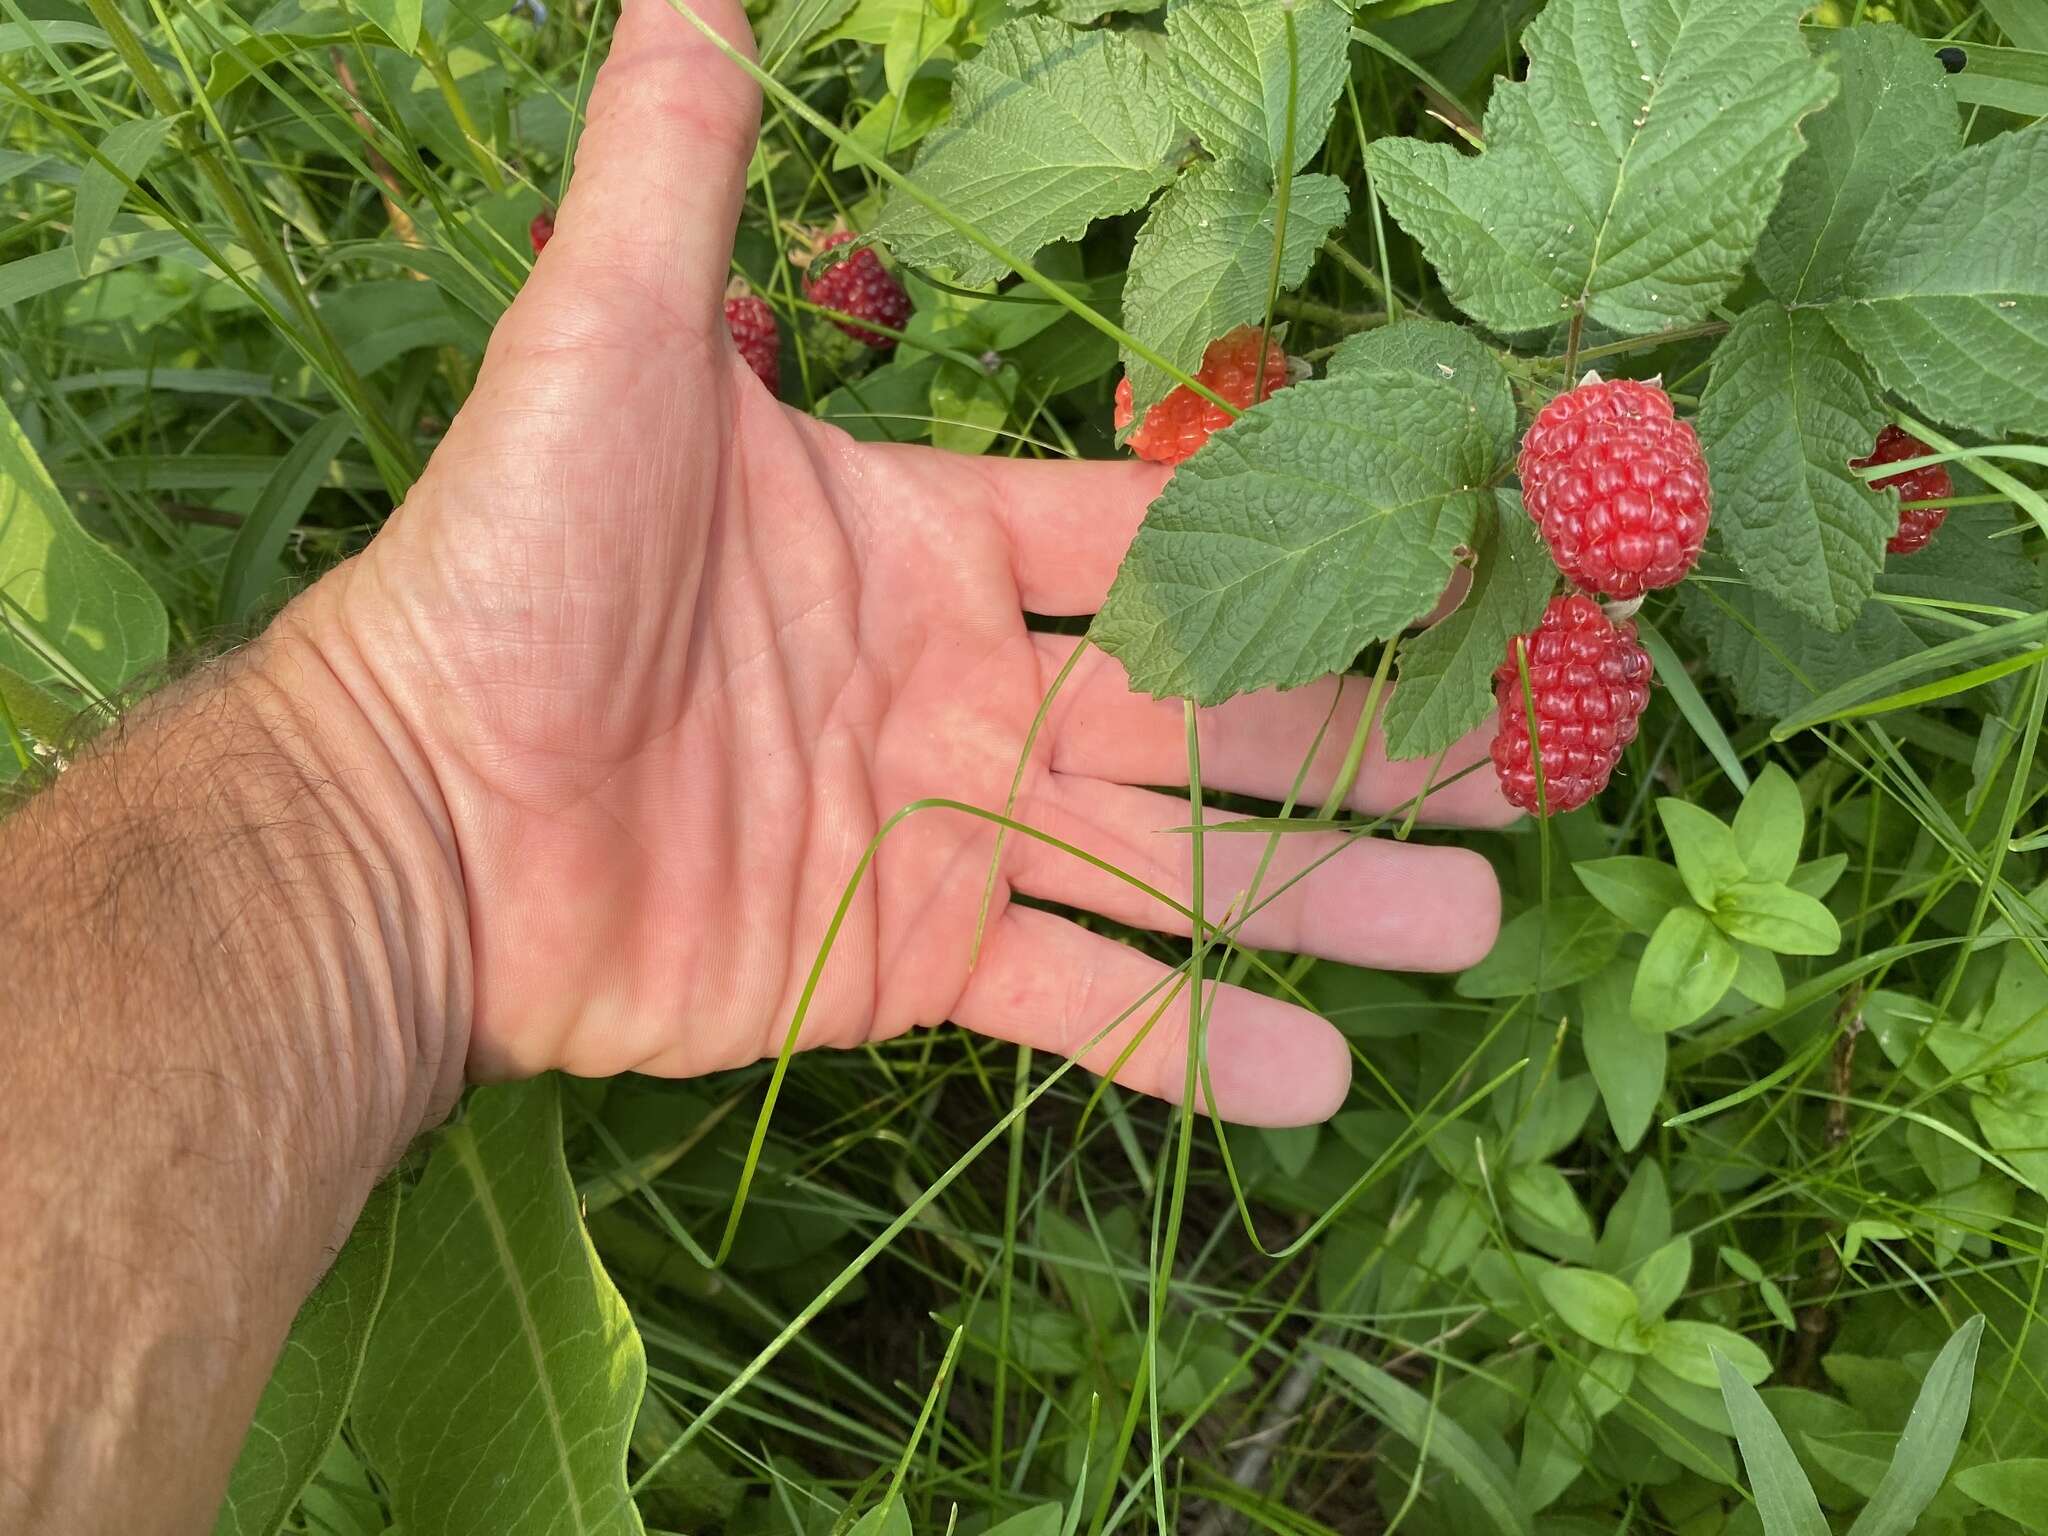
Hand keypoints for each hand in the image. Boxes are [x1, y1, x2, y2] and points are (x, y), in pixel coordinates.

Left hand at [280, 0, 1508, 1126]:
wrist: (413, 818)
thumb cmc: (507, 570)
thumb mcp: (604, 348)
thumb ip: (675, 177)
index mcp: (935, 542)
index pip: (1160, 534)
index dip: (1307, 542)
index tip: (1455, 556)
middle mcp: (967, 686)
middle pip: (1213, 710)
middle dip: (1365, 739)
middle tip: (1524, 768)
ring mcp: (950, 833)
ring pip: (1177, 864)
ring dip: (1324, 899)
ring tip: (1474, 929)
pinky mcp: (909, 965)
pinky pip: (1078, 1005)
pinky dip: (1192, 1044)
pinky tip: (1318, 1078)